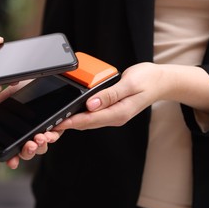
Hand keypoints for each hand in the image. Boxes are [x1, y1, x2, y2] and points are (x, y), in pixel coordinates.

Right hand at [0, 80, 59, 168]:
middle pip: (28, 153)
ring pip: (41, 148)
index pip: (13, 151)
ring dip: (40, 146)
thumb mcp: (5, 100)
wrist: (40, 79)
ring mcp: (42, 133)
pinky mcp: (55, 128)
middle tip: (29, 145)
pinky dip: (51, 137)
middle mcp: (29, 136)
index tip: (12, 162)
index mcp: (16, 133)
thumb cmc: (23, 90)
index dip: (12, 159)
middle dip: (28, 152)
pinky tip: (48, 133)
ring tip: (39, 137)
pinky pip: (54, 137)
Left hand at [7, 62, 164, 167]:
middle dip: (66, 126)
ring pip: (87, 121)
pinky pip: (92, 116)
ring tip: (54, 121)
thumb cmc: (148, 80)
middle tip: (48, 127)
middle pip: (85, 124)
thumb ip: (110, 94)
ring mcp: (113, 115)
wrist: (161, 81)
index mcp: (119, 113)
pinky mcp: (111, 111)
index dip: (71, 122)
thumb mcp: (130, 84)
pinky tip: (70, 112)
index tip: (56, 124)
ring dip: (71, 122)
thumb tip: (91, 104)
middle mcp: (114, 117)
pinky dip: (79, 115)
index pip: (89, 120)